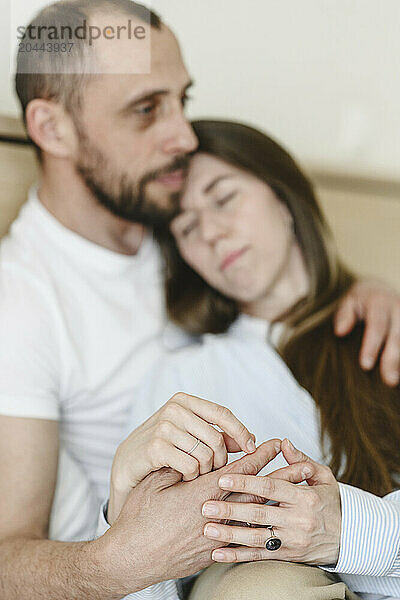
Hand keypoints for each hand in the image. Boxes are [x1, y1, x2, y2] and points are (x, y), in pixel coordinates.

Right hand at [100, 440, 281, 594]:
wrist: (131, 558)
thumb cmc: (139, 518)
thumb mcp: (155, 482)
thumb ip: (179, 464)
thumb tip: (195, 451)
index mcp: (201, 493)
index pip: (239, 470)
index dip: (260, 455)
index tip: (276, 443)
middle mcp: (214, 515)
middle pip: (256, 493)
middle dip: (282, 477)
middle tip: (305, 465)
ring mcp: (216, 538)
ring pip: (255, 517)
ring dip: (278, 503)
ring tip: (298, 495)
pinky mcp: (212, 555)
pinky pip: (243, 542)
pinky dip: (261, 530)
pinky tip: (274, 526)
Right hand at [109, 392, 255, 522]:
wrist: (126, 465)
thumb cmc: (162, 450)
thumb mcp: (189, 436)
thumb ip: (217, 435)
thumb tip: (250, 439)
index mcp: (184, 401)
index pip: (222, 413)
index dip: (240, 431)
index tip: (252, 448)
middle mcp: (174, 409)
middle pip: (216, 438)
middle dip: (220, 460)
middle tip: (212, 471)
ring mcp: (163, 426)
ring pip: (205, 454)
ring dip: (205, 471)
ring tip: (195, 474)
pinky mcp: (155, 447)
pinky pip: (190, 465)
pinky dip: (191, 476)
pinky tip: (184, 477)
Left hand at [202, 439, 340, 565]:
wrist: (350, 538)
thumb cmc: (332, 503)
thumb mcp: (323, 477)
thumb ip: (300, 460)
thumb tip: (283, 443)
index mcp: (305, 497)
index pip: (271, 487)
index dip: (246, 482)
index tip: (223, 478)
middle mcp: (298, 520)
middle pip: (259, 514)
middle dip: (230, 509)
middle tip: (206, 506)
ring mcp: (292, 541)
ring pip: (256, 538)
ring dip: (230, 534)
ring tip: (208, 529)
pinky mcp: (288, 557)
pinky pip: (259, 558)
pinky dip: (238, 557)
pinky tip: (218, 554)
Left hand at [334, 279, 399, 385]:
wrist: (381, 288)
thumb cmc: (361, 300)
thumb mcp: (349, 301)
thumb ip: (344, 314)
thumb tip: (340, 331)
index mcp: (379, 302)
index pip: (376, 326)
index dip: (371, 346)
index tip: (365, 365)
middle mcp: (397, 308)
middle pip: (397, 336)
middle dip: (393, 358)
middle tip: (389, 380)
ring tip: (396, 380)